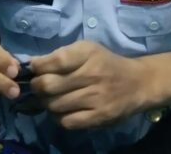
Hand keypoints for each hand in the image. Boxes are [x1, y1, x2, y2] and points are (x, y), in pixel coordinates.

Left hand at [29, 40, 149, 128]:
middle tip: (39, 87)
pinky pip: (67, 121)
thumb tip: (31, 64)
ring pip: (55, 105)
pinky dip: (58, 117)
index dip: (38, 66)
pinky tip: (62, 111)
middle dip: (37, 86)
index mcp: (88, 53)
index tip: (35, 69)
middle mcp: (93, 74)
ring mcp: (97, 97)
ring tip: (51, 99)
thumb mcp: (88, 50)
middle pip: (49, 85)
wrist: (139, 83)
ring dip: (46, 103)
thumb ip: (61, 55)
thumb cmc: (107, 63)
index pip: (54, 61)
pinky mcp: (99, 116)